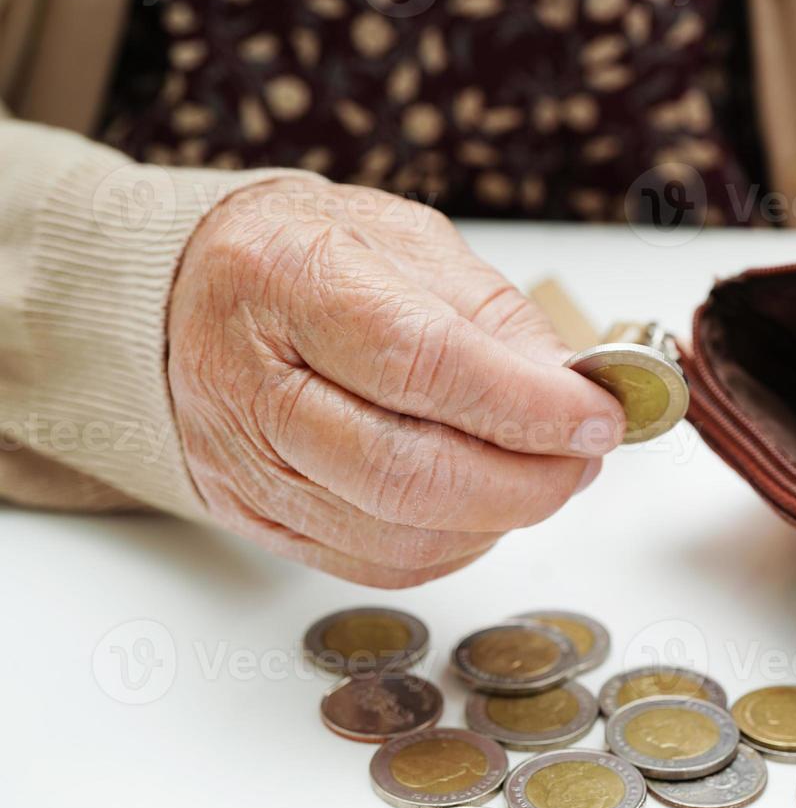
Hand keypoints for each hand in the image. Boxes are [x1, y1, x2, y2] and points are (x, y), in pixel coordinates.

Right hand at [168, 178, 624, 585]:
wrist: (183, 296)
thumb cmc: (307, 257)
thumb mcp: (407, 243)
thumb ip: (494, 316)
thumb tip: (573, 390)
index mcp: (288, 278)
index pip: (422, 363)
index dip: (526, 405)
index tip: (598, 416)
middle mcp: (252, 382)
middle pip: (406, 472)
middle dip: (526, 481)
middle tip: (584, 459)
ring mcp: (246, 464)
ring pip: (397, 534)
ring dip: (499, 518)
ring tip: (544, 475)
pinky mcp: (256, 518)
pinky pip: (374, 564)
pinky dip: (453, 548)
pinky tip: (485, 507)